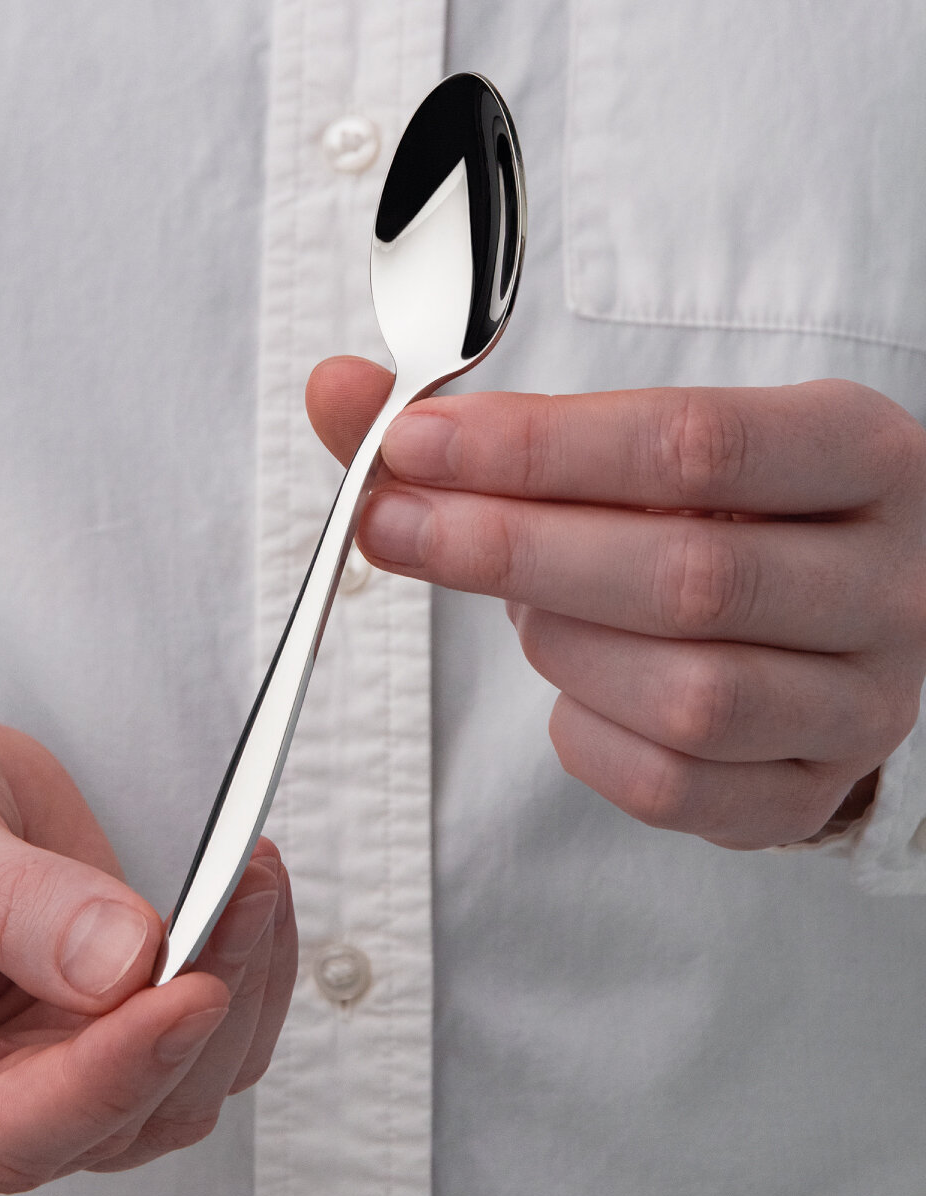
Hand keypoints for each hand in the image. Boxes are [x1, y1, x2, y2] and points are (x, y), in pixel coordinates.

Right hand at [0, 650, 295, 1195]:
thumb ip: (10, 904)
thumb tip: (124, 965)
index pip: (1, 1138)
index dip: (108, 1079)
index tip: (190, 992)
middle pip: (110, 1121)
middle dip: (194, 1017)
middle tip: (240, 899)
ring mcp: (37, 1066)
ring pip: (175, 1088)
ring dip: (237, 988)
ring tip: (251, 879)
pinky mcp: (97, 1018)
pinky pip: (201, 1034)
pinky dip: (243, 969)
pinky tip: (247, 898)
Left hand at [308, 356, 925, 848]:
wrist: (819, 611)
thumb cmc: (711, 513)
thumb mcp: (634, 447)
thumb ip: (489, 426)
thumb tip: (338, 390)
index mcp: (856, 455)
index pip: (693, 444)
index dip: (533, 449)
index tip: (411, 443)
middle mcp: (887, 582)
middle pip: (685, 578)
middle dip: (510, 551)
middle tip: (396, 525)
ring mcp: (863, 701)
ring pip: (686, 696)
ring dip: (562, 647)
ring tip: (533, 608)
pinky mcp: (812, 791)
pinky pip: (675, 788)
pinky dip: (587, 738)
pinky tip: (576, 689)